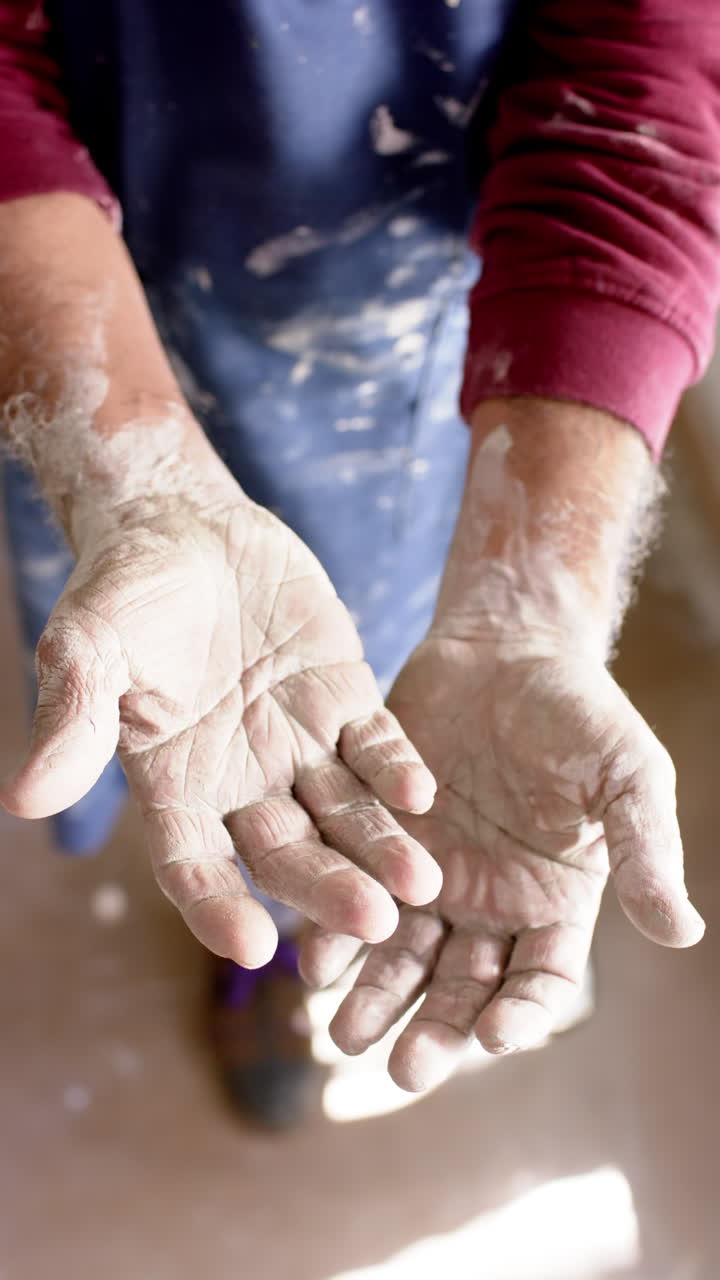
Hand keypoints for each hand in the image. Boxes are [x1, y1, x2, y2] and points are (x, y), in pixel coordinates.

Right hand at [0, 494, 439, 965]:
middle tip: (374, 922)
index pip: (194, 864)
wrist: (185, 527)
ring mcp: (299, 744)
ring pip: (344, 812)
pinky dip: (396, 769)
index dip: (218, 905)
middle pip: (288, 853)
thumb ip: (74, 719)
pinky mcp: (344, 698)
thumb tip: (23, 800)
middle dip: (328, 888)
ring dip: (380, 847)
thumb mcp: (88, 647)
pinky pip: (377, 745)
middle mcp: (243, 781)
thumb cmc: (124, 592)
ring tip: (419, 884)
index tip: (250, 946)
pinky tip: (420, 794)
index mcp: (175, 786)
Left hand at [310, 633, 703, 1090]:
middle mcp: (487, 904)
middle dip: (432, 1030)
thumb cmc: (580, 710)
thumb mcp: (626, 775)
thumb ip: (644, 852)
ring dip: (373, 997)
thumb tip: (684, 932)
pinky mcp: (376, 839)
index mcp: (552, 904)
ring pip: (399, 955)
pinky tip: (311, 955)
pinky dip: (333, 927)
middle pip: (460, 987)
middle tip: (401, 1070)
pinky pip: (353, 893)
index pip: (540, 981)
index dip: (521, 1013)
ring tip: (340, 1032)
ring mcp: (428, 875)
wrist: (506, 646)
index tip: (495, 1037)